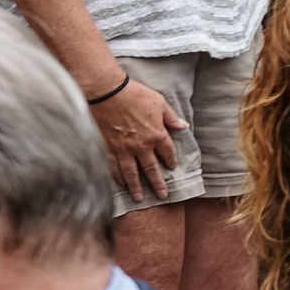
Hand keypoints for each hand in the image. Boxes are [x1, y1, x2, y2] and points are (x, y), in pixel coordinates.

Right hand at [91, 72, 184, 203]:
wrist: (106, 92)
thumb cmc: (134, 94)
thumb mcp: (159, 102)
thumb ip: (171, 117)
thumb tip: (183, 126)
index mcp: (157, 135)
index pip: (167, 153)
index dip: (170, 161)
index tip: (171, 168)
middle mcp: (141, 146)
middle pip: (151, 169)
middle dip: (157, 183)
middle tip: (161, 195)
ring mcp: (123, 149)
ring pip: (131, 173)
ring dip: (136, 187)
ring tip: (138, 198)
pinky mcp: (108, 148)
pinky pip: (113, 167)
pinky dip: (117, 177)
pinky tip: (119, 184)